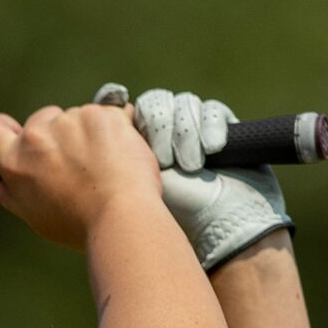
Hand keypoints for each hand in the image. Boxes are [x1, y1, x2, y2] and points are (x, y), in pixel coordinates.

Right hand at [0, 103, 161, 249]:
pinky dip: (114, 131)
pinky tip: (121, 156)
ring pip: (76, 118)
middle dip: (55, 136)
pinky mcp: (104, 114)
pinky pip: (107, 115)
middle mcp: (38, 136)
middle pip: (40, 121)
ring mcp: (72, 121)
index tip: (14, 134)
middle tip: (76, 168)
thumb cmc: (77, 225)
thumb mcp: (33, 215)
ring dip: (87, 135)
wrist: (123, 218)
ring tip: (103, 168)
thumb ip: (6, 194)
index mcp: (15, 161)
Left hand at [118, 85, 292, 271]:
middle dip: (160, 126)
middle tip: (165, 159)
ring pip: (185, 104)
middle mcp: (168, 134)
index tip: (140, 142)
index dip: (142, 120)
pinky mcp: (223, 129)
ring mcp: (196, 130)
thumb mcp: (139, 181)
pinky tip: (211, 149)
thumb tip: (103, 126)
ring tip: (190, 165)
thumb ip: (120, 155)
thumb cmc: (176, 211)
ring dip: (185, 132)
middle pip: (159, 103)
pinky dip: (210, 126)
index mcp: (143, 144)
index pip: (137, 111)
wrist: (220, 224)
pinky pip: (213, 111)